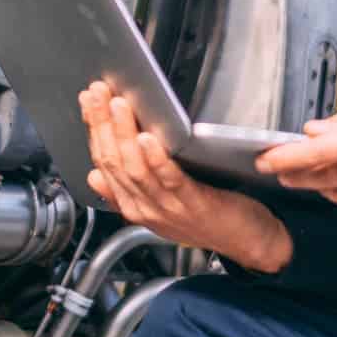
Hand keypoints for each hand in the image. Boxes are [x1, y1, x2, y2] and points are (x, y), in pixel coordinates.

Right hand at [78, 82, 293, 272]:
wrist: (247, 243)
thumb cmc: (207, 220)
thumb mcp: (159, 208)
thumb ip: (126, 192)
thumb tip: (95, 175)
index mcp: (133, 206)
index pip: (104, 163)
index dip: (94, 129)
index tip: (89, 102)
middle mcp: (145, 208)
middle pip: (114, 163)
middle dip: (102, 124)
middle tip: (97, 94)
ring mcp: (168, 207)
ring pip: (135, 169)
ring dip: (123, 134)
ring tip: (118, 106)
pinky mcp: (193, 204)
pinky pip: (169, 180)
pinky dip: (156, 159)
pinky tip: (148, 139)